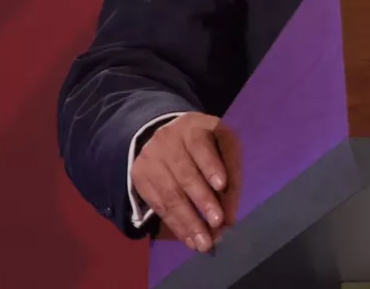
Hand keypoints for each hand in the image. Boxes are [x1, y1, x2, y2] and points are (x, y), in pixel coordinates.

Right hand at [131, 112, 227, 252]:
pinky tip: (189, 239)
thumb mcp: (222, 149)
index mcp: (196, 126)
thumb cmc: (205, 146)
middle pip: (186, 172)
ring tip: (204, 242)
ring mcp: (152, 157)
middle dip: (203, 200)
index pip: (202, 145)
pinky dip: (176, 225)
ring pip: (170, 193)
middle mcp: (170, 138)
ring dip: (189, 221)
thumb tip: (230, 217)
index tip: (221, 185)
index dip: (212, 164)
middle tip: (218, 223)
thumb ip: (230, 177)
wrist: (164, 136)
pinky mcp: (139, 175)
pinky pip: (158, 205)